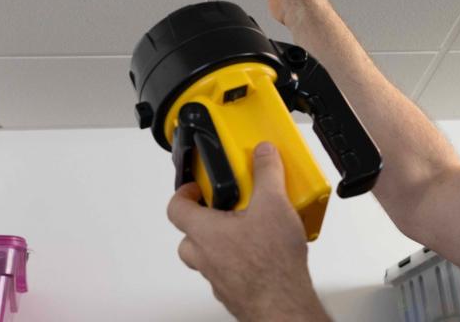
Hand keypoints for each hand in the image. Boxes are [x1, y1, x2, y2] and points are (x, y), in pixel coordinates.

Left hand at [166, 142, 330, 321]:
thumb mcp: (274, 204)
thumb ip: (267, 173)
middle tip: (222, 208)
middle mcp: (205, 257)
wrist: (282, 305)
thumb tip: (263, 153)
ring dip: (221, 243)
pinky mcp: (234, 292)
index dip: (183, 193)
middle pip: (188, 236)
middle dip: (202, 220)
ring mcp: (218, 277)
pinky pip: (228, 272)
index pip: (176, 208)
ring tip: (248, 230)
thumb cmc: (271, 265)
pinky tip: (263, 255)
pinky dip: (239, 262)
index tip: (196, 186)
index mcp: (205, 232)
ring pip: (207, 257)